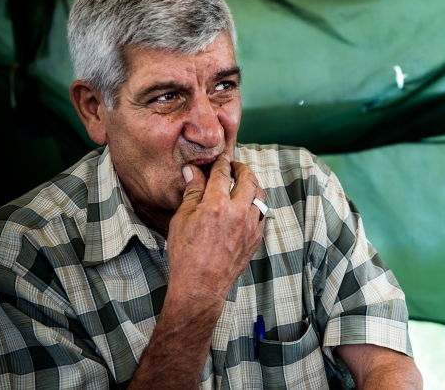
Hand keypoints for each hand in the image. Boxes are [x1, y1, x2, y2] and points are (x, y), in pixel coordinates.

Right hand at [166, 155, 265, 309]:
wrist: (200, 286)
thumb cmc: (185, 254)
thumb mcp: (182, 219)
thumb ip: (192, 192)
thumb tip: (193, 171)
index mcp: (217, 205)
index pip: (223, 173)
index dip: (221, 162)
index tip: (220, 158)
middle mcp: (238, 213)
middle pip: (248, 179)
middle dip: (242, 168)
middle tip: (234, 167)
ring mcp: (250, 227)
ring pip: (260, 196)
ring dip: (253, 185)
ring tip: (244, 184)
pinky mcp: (256, 239)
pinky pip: (262, 214)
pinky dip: (256, 205)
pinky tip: (247, 207)